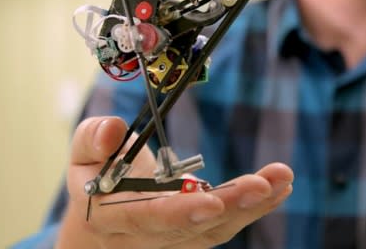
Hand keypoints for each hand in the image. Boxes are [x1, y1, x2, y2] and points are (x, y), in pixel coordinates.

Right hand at [55, 116, 293, 248]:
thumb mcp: (83, 153)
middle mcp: (145, 238)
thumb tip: (113, 128)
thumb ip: (94, 138)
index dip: (180, 212)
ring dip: (252, 206)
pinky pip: (226, 227)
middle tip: (262, 185)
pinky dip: (255, 208)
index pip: (147, 217)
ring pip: (216, 231)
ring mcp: (173, 242)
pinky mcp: (194, 239)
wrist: (97, 227)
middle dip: (230, 207)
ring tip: (281, 178)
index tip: (212, 201)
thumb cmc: (94, 178)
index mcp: (110, 217)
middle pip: (191, 229)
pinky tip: (279, 186)